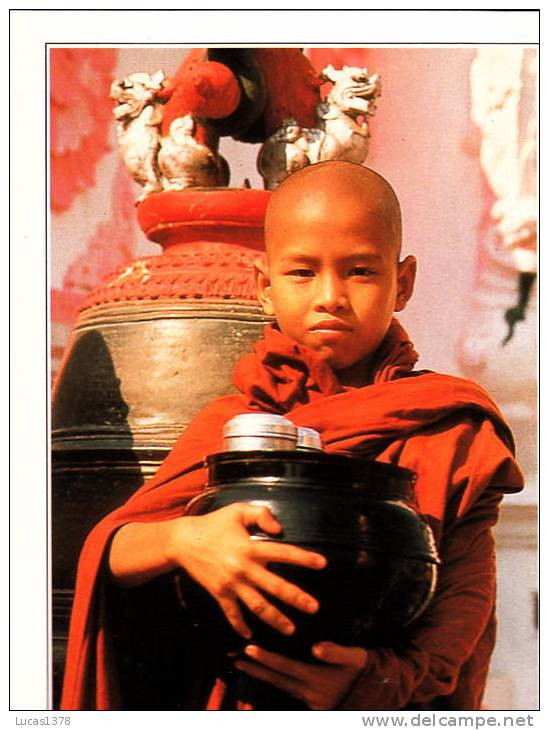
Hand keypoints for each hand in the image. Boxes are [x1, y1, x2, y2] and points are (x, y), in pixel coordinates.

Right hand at [167, 503, 326, 639]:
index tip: (322, 564)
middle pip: (275, 587)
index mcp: (250, 547)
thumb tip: (280, 529)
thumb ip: (261, 514)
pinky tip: (250, 636)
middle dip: (296, 598)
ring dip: (275, 619)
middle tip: (314, 608)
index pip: (283, 552)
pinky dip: (240, 626)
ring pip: (257, 606)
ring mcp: (231, 584)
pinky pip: (232, 614)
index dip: (303, 558)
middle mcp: (244, 568)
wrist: (184, 542)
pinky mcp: (219, 594)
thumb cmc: (215, 523)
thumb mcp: (238, 510)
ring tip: (291, 630)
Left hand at [233, 641, 367, 709]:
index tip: (249, 649)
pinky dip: (276, 680)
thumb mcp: (354, 657)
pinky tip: (268, 673)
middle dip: (255, 668)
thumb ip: (334, 652)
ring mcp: (310, 700)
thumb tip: (315, 647)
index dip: (266, 658)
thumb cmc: (364, 670)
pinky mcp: (313, 702)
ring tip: (245, 664)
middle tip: (235, 659)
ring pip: (281, 685)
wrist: (378, 692)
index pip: (285, 667)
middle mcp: (310, 693)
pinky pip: (289, 689)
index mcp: (317, 680)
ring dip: (262, 674)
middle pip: (277, 679)